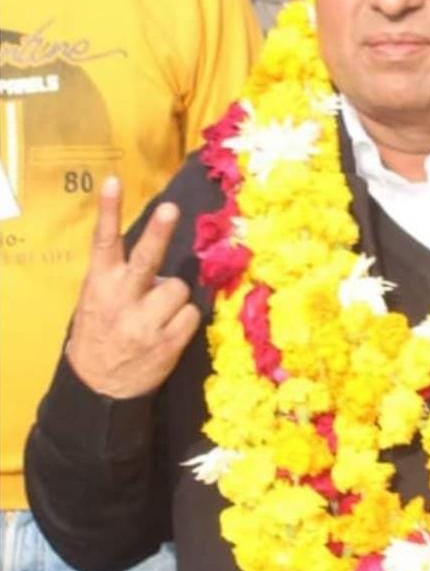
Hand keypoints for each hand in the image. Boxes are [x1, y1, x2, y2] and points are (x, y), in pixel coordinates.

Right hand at [66, 178, 200, 398]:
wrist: (99, 388)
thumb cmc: (102, 335)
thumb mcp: (97, 301)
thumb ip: (119, 277)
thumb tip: (155, 255)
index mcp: (100, 284)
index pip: (104, 241)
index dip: (109, 211)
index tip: (113, 182)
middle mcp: (122, 298)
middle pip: (145, 259)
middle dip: (159, 233)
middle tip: (171, 209)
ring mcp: (144, 322)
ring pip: (179, 288)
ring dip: (175, 298)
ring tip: (158, 315)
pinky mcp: (166, 342)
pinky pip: (191, 315)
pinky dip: (185, 319)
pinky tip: (169, 330)